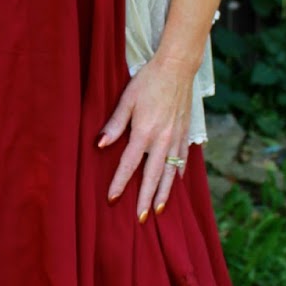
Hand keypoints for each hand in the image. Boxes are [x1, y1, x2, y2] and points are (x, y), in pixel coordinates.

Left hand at [97, 57, 192, 219]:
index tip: (113, 199)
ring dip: (164, 193)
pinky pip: (182, 160)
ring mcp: (176, 138)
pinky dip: (178, 174)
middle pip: (152, 176)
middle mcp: (162, 139)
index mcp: (144, 132)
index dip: (120, 183)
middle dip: (146, 199)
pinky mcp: (185, 133)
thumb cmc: (148, 81)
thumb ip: (115, 124)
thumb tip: (100, 144)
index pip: (129, 164)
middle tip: (141, 218)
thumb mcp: (127, 99)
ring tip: (159, 210)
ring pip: (170, 173)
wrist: (177, 68)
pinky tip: (175, 184)